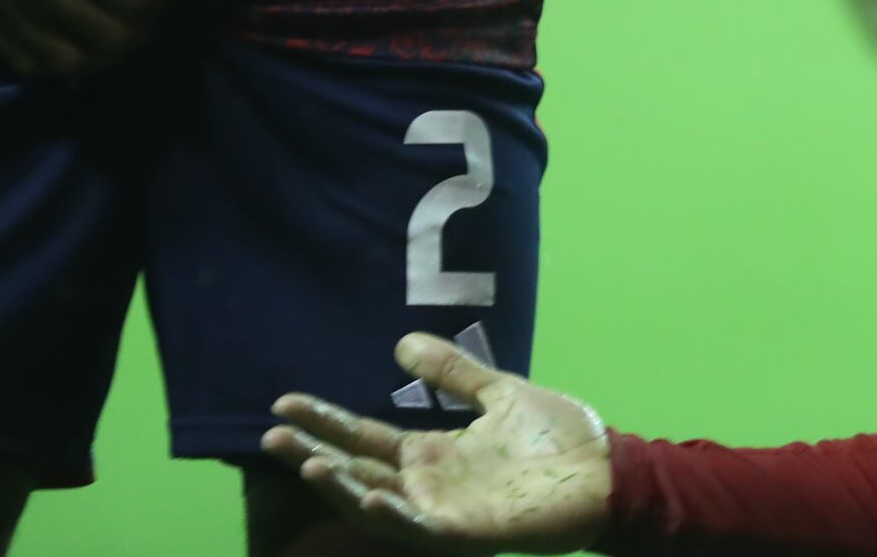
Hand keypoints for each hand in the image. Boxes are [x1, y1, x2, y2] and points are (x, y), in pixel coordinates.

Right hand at [0, 0, 190, 77]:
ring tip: (116, 33)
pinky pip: (21, 58)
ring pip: (63, 62)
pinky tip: (76, 43)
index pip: (132, 3)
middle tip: (148, 15)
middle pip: (104, 40)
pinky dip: (56, 62)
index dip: (160, 4)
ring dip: (100, 57)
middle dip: (139, 33)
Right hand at [263, 333, 611, 553]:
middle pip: (357, 468)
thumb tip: (400, 344)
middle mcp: (427, 483)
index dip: (325, 421)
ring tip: (309, 463)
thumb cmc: (557, 438)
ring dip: (341, 485)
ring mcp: (442, 509)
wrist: (607, 470)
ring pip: (377, 500)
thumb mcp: (498, 393)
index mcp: (432, 452)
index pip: (365, 436)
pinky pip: (418, 525)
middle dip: (313, 454)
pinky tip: (367, 495)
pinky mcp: (465, 531)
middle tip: (270, 436)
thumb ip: (452, 373)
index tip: (283, 402)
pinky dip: (391, 512)